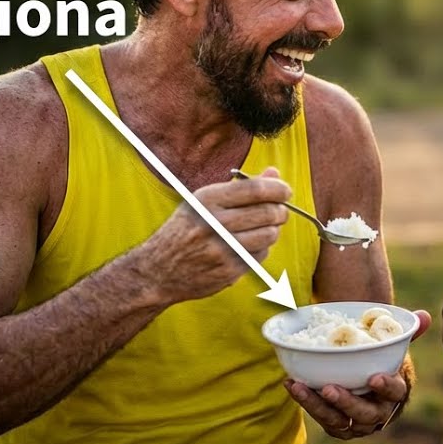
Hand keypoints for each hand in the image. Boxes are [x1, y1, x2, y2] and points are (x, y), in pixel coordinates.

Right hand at [137, 166, 290, 302]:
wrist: (157, 270)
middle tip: (279, 211)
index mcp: (207, 200)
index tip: (285, 191)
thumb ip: (241, 187)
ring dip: (273, 230)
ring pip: (269, 235)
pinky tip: (249, 245)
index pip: (256, 189)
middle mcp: (214, 223)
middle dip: (281, 210)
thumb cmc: (184, 230)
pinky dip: (262, 249)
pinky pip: (261, 255)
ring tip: (264, 228)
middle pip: (268, 212)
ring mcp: (222, 248)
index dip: (279, 189)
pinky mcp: (229, 270)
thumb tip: (274, 173)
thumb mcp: (204, 201)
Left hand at [287, 309, 431, 439]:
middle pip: (365, 414)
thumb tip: (424, 316)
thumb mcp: (394, 344)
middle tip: (329, 388)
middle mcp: (378, 412)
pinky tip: (292, 384)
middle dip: (347, 402)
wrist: (366, 376)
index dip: (386, 387)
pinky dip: (307, 403)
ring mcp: (356, 422)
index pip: (396, 393)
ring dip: (318, 406)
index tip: (373, 377)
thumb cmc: (381, 359)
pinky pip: (323, 419)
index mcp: (396, 391)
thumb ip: (407, 330)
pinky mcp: (337, 425)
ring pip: (339, 421)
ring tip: (300, 387)